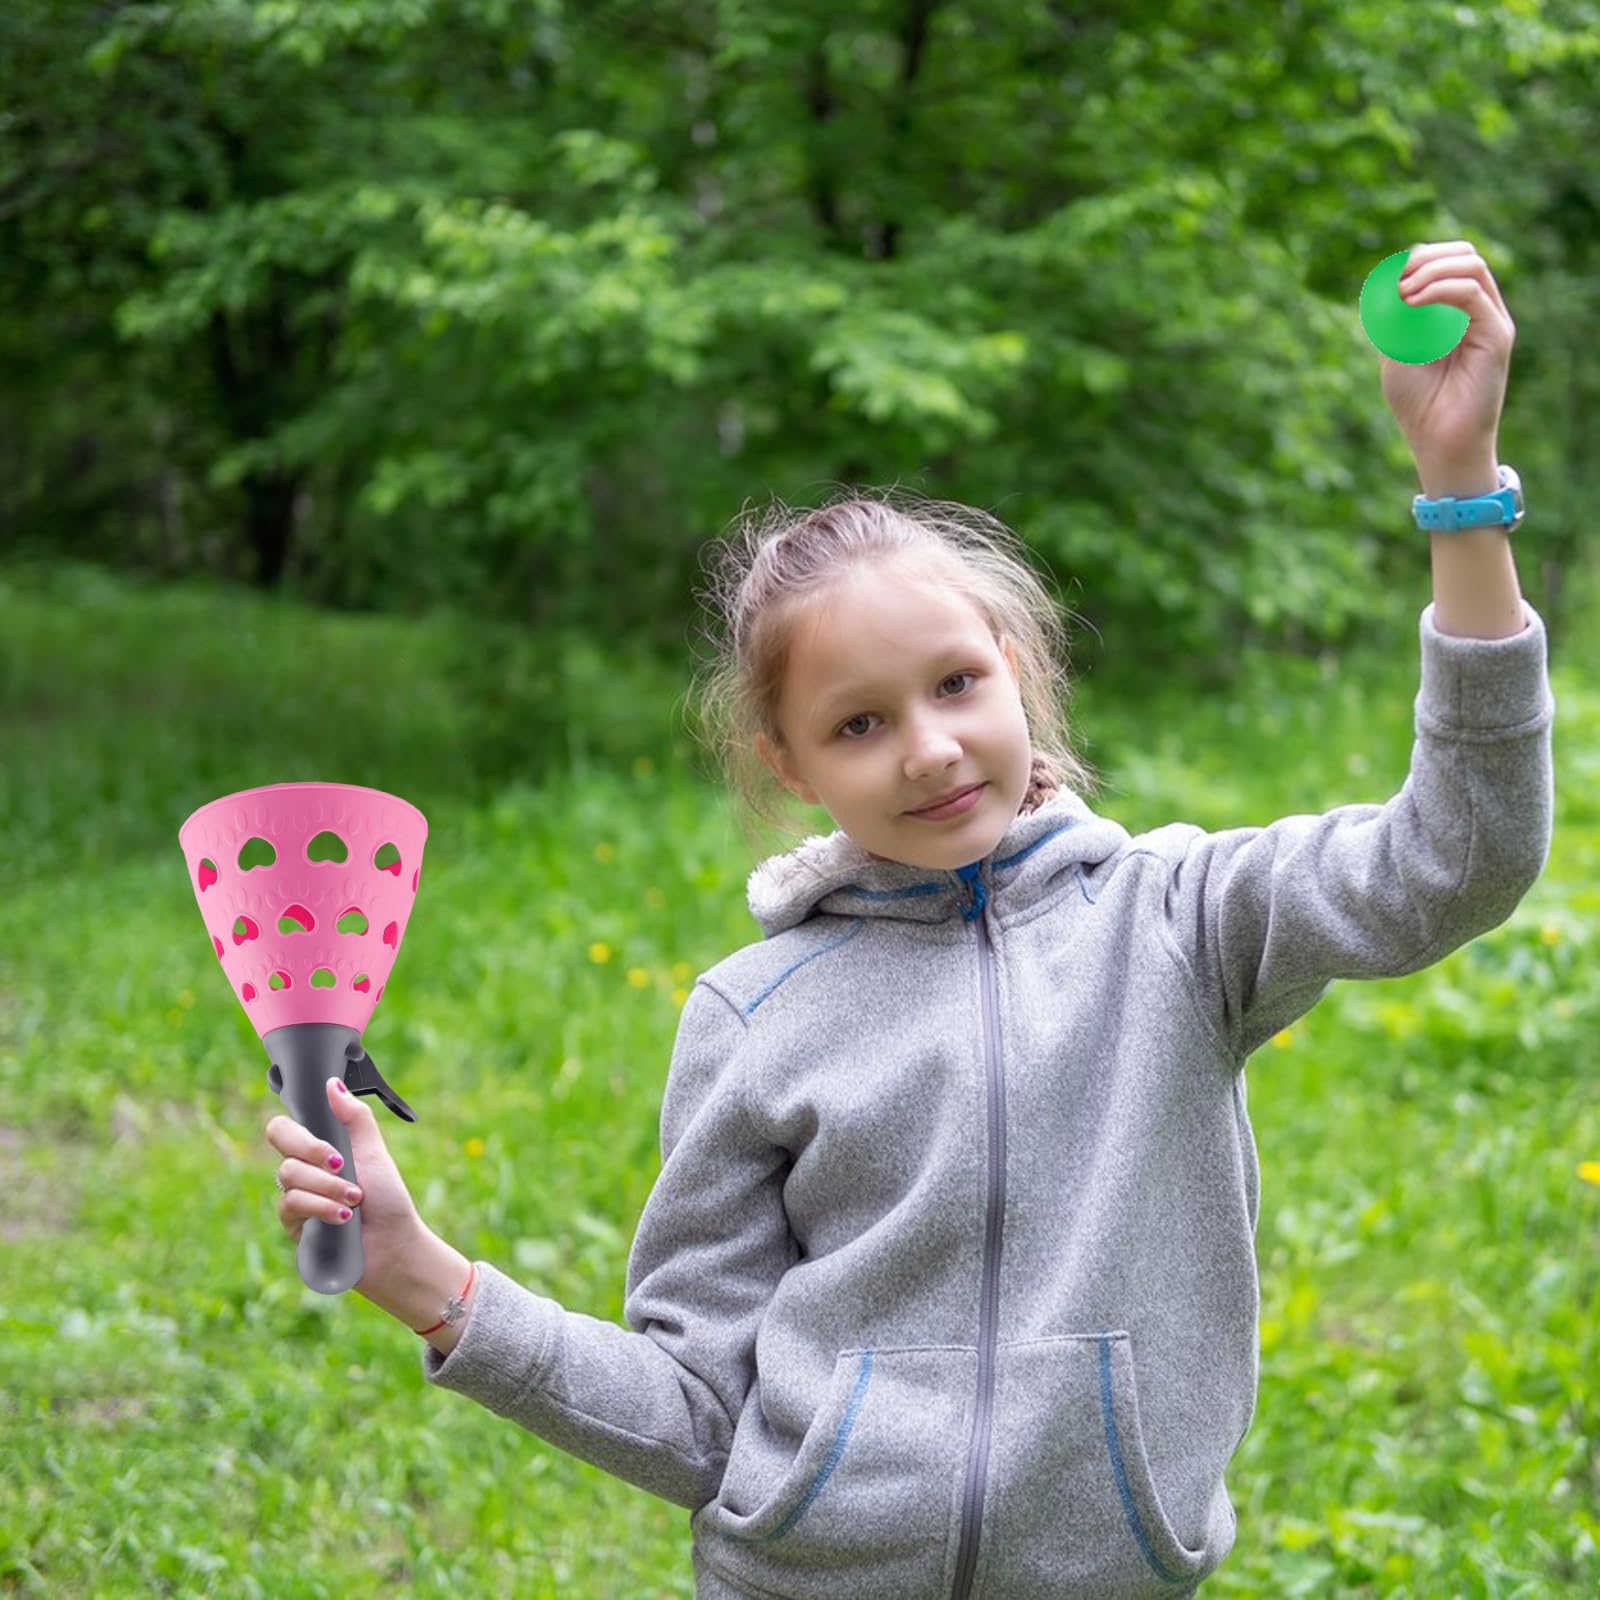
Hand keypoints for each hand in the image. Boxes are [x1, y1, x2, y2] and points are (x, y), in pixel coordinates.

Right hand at [266, 1076, 427, 1297]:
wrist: (393, 1244)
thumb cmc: (387, 1199)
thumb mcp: (374, 1152)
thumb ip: (354, 1118)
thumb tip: (332, 1083)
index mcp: (319, 1149)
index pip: (285, 1127)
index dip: (300, 1129)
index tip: (331, 1142)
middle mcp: (302, 1171)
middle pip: (280, 1142)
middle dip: (315, 1151)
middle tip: (343, 1165)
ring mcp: (295, 1198)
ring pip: (288, 1175)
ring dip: (327, 1185)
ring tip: (355, 1199)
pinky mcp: (293, 1227)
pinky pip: (290, 1204)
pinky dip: (321, 1207)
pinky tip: (343, 1217)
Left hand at [1380, 239, 1515, 469]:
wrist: (1438, 442)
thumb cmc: (1417, 403)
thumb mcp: (1395, 351)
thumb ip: (1394, 316)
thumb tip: (1387, 280)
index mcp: (1455, 312)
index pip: (1443, 262)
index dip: (1415, 260)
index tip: (1385, 281)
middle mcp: (1477, 311)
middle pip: (1463, 254)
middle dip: (1425, 257)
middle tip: (1395, 282)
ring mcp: (1490, 320)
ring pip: (1471, 265)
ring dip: (1430, 270)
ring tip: (1402, 294)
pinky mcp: (1496, 334)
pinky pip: (1472, 292)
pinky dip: (1438, 289)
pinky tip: (1412, 302)